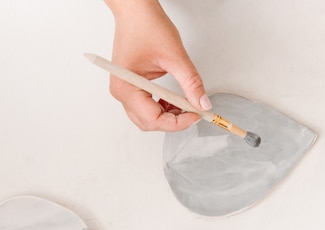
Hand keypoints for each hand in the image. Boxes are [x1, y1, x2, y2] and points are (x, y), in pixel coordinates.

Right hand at [104, 0, 210, 130]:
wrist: (135, 9)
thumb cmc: (146, 25)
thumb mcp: (175, 56)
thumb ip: (191, 83)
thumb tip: (202, 103)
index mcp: (126, 87)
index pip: (154, 119)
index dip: (178, 122)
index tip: (196, 114)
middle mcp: (121, 91)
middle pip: (149, 123)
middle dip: (173, 121)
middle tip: (194, 111)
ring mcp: (125, 90)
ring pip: (148, 118)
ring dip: (169, 115)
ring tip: (187, 104)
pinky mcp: (131, 86)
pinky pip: (146, 107)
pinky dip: (163, 108)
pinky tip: (176, 101)